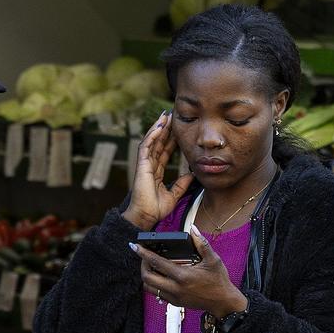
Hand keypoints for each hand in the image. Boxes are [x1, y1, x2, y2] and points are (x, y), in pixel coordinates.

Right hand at [121, 112, 194, 231]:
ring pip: (151, 141)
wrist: (146, 216)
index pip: (165, 151)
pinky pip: (146, 146)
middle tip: (173, 116)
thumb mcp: (174, 195)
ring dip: (158, 128)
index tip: (179, 130)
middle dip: (165, 129)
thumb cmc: (156, 209)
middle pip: (158, 143)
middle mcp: (150, 165)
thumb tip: (192, 175)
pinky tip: (159, 126)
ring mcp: (144, 164)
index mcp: (156, 171)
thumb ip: (182, 184)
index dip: (171, 140)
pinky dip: (152, 135)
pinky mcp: (141, 165)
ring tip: (165, 116)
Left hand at [133, 229, 246, 319]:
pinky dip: (154, 284)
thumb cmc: (219, 281)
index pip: (156, 263)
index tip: (135, 246)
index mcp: (183, 276)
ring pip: (149, 287)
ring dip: (147, 276)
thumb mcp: (213, 260)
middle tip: (144, 257)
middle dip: (142, 265)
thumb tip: (193, 229)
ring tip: (151, 266)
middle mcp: (175, 288)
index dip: (143, 253)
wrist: (223, 302)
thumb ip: (201, 244)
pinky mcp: (175, 302)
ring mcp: (174, 297)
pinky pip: (157, 294)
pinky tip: (160, 276)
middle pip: (147, 277)